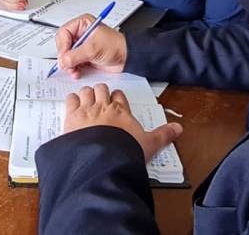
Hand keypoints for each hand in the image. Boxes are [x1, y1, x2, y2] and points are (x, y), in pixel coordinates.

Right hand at [56, 14, 126, 78]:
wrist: (127, 57)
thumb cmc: (116, 46)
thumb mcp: (93, 48)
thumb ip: (76, 55)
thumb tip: (63, 60)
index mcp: (82, 24)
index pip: (64, 33)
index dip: (62, 45)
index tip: (64, 56)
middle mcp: (80, 34)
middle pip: (63, 44)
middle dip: (64, 56)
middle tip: (67, 64)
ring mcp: (82, 46)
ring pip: (66, 55)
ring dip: (68, 64)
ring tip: (73, 70)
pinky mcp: (84, 56)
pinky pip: (72, 62)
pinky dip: (73, 68)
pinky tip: (76, 72)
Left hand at [64, 84, 182, 161]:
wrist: (103, 160)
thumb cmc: (125, 151)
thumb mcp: (148, 144)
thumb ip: (162, 135)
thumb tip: (178, 129)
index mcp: (121, 111)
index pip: (119, 95)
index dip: (116, 98)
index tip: (115, 102)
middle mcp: (104, 107)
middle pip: (101, 89)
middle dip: (100, 93)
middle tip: (100, 102)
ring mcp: (87, 111)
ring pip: (86, 91)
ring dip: (86, 95)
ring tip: (86, 103)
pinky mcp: (71, 117)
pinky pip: (70, 100)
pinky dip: (72, 101)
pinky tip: (73, 107)